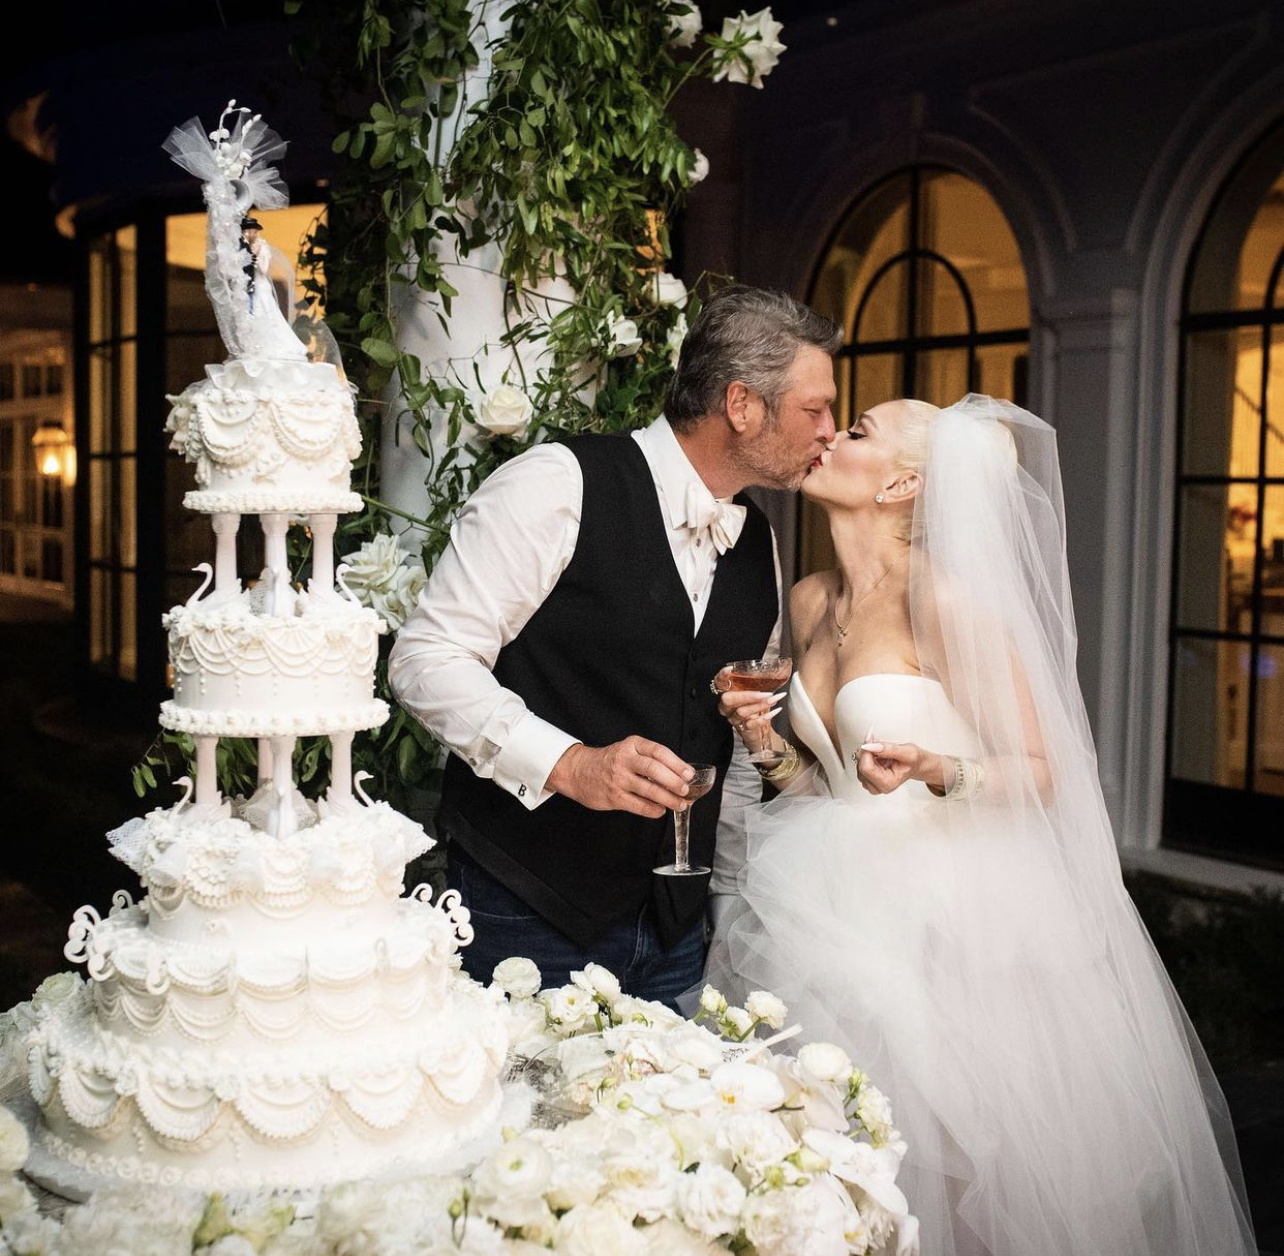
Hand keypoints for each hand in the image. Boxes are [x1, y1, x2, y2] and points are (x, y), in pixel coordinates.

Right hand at [547, 738, 695, 818]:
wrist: (578, 770)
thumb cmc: (610, 761)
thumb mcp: (629, 751)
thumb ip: (651, 760)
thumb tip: (681, 776)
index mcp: (632, 745)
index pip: (659, 751)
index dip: (677, 763)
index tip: (689, 774)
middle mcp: (624, 760)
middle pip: (654, 770)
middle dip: (674, 782)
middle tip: (686, 790)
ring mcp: (618, 779)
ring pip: (648, 790)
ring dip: (668, 799)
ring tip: (680, 804)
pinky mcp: (613, 796)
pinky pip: (638, 805)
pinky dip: (653, 809)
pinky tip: (660, 810)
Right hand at [712, 667, 783, 748]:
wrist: (759, 730)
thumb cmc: (755, 707)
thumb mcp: (754, 692)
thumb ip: (756, 683)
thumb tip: (774, 672)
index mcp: (728, 693)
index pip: (719, 683)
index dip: (722, 676)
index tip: (731, 669)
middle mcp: (727, 707)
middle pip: (728, 699)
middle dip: (746, 695)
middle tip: (765, 693)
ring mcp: (734, 718)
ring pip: (741, 711)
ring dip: (760, 705)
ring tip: (774, 699)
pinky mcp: (743, 729)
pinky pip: (751, 724)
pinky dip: (764, 718)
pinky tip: (775, 711)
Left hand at [855, 740, 928, 795]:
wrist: (916, 765)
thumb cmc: (913, 761)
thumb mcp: (906, 752)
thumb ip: (888, 749)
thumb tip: (869, 746)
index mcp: (887, 784)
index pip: (866, 768)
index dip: (866, 751)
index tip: (871, 740)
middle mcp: (877, 787)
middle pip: (861, 766)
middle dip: (867, 751)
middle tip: (878, 742)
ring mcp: (871, 784)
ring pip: (859, 764)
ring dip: (867, 753)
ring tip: (882, 750)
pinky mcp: (868, 778)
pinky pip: (861, 764)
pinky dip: (867, 755)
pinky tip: (878, 754)